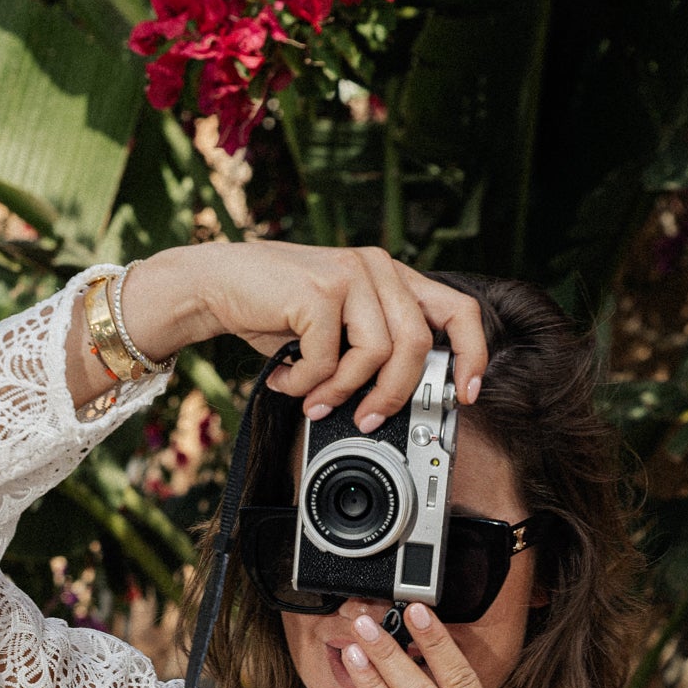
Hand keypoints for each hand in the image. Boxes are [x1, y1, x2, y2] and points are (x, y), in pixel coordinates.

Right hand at [66, 242, 487, 427]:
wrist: (216, 285)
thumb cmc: (275, 312)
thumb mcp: (335, 331)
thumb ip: (370, 351)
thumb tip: (398, 405)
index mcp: (392, 277)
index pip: (457, 310)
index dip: (471, 355)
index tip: (466, 395)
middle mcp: (378, 268)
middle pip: (416, 344)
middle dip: (394, 394)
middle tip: (367, 419)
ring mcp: (351, 273)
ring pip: (377, 355)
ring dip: (341, 391)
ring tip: (312, 399)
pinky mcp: (321, 289)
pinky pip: (330, 359)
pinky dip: (305, 383)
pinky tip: (284, 380)